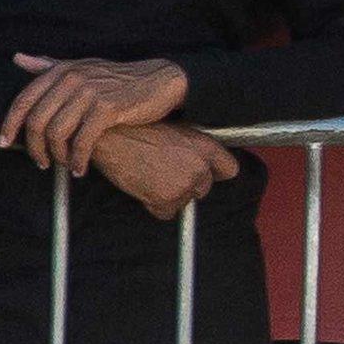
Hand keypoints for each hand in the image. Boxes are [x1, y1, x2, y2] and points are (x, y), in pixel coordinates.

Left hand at [0, 54, 188, 174]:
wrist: (160, 81)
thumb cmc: (118, 79)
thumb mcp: (82, 68)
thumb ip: (49, 66)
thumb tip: (18, 59)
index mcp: (61, 71)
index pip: (23, 100)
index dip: (10, 125)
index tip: (5, 143)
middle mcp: (72, 79)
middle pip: (37, 122)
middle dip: (35, 148)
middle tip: (42, 162)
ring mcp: (89, 93)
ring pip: (57, 134)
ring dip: (58, 157)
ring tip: (65, 165)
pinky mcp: (107, 108)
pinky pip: (82, 141)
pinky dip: (78, 160)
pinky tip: (81, 168)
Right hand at [89, 123, 238, 221]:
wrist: (113, 138)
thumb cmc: (140, 130)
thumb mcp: (177, 130)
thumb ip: (194, 148)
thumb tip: (201, 163)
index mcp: (205, 146)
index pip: (230, 169)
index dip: (216, 172)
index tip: (207, 174)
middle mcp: (199, 167)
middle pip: (204, 188)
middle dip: (189, 184)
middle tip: (167, 173)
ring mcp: (184, 185)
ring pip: (184, 201)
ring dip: (170, 195)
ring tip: (152, 177)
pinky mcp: (166, 200)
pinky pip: (167, 213)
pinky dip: (156, 205)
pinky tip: (145, 188)